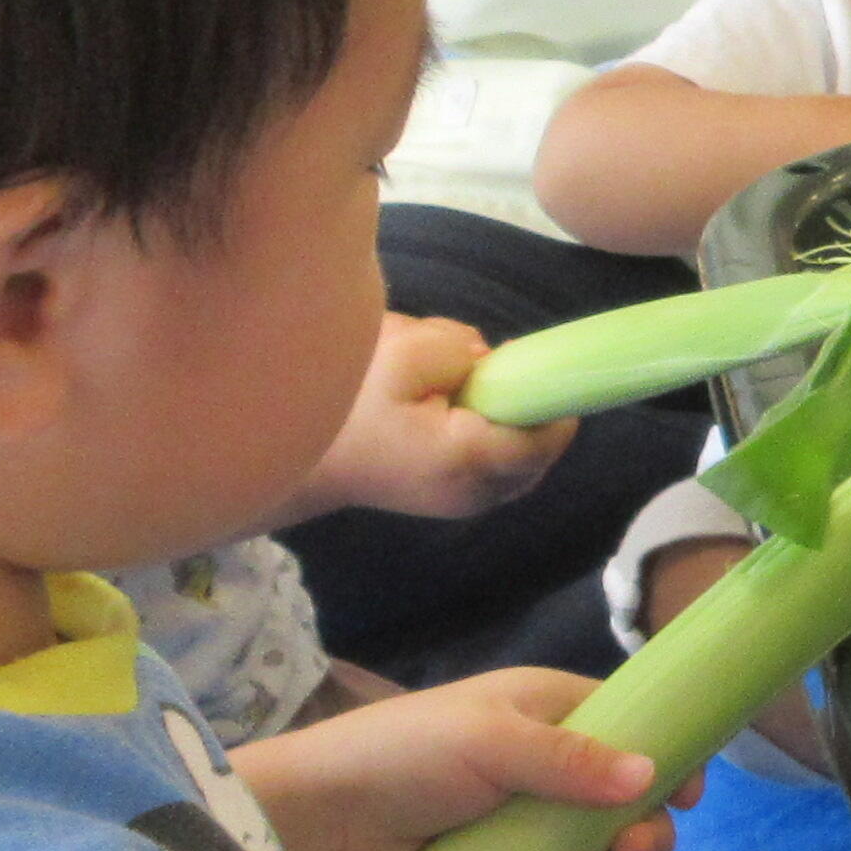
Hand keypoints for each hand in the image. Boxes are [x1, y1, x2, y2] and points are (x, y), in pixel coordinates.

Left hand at [231, 669, 696, 850]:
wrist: (319, 826)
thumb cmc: (402, 755)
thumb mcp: (488, 740)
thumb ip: (570, 759)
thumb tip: (652, 775)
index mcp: (550, 716)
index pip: (635, 732)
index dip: (669, 762)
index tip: (689, 797)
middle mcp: (549, 774)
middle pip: (630, 813)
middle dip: (639, 842)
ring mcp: (525, 835)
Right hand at [301, 314, 574, 521]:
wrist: (299, 465)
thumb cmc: (346, 409)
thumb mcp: (400, 355)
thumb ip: (456, 347)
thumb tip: (486, 358)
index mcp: (470, 458)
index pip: (549, 434)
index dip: (551, 393)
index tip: (527, 362)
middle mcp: (480, 493)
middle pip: (540, 444)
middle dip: (522, 404)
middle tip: (482, 373)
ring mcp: (470, 504)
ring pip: (520, 453)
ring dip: (503, 419)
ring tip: (452, 397)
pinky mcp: (458, 502)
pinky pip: (497, 463)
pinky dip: (485, 434)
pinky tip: (445, 415)